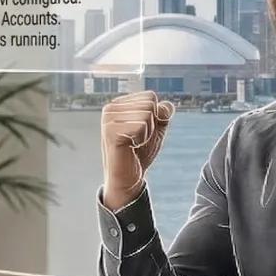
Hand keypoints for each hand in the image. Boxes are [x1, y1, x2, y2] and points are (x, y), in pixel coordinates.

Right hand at [100, 91, 174, 209]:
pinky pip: (141, 126)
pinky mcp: (111, 132)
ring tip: (134, 144)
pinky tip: (130, 148)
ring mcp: (108, 119)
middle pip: (150, 104)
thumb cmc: (140, 153)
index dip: (155, 116)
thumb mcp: (156, 130)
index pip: (150, 96)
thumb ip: (163, 115)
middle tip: (139, 140)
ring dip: (147, 134)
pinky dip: (142, 140)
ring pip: (147, 115)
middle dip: (152, 125)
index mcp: (119, 105)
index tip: (143, 131)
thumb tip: (166, 105)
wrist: (128, 178)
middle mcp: (110, 108)